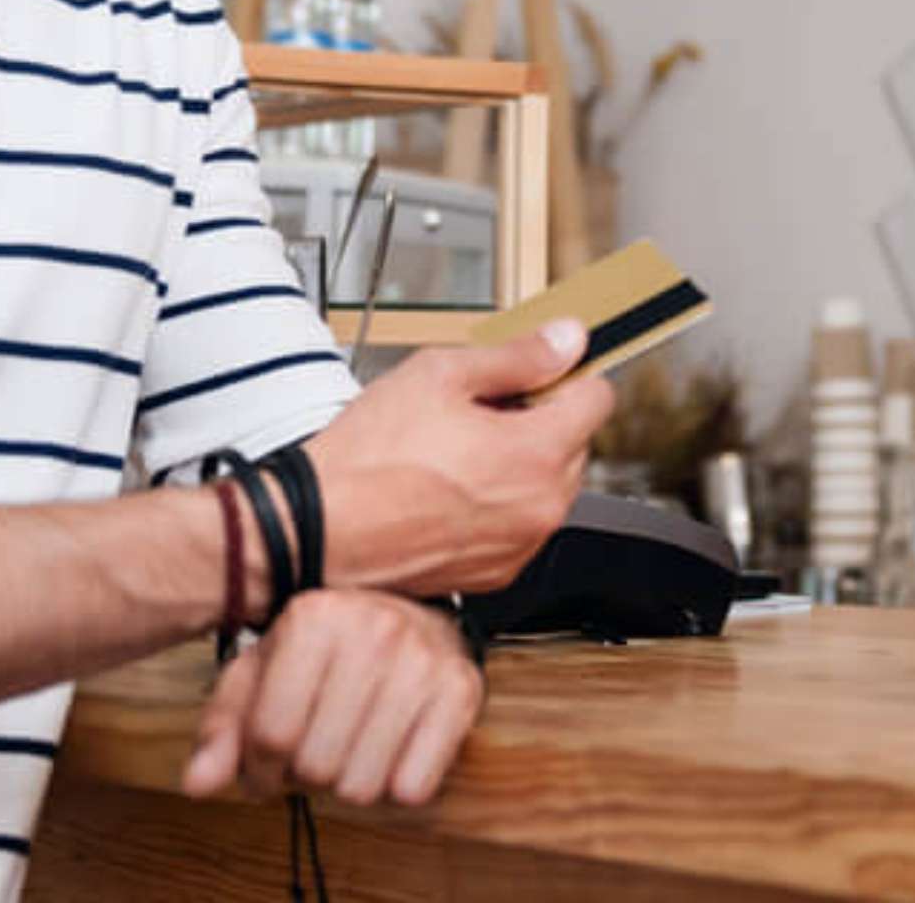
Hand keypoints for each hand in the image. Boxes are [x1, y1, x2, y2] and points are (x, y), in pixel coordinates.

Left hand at [182, 591, 482, 805]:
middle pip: (316, 766)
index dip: (260, 765)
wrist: (410, 614)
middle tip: (317, 744)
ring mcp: (423, 658)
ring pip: (362, 786)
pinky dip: (397, 783)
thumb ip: (223, 727)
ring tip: (352, 743)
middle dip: (307, 772)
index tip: (270, 756)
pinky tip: (393, 747)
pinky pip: (414, 786)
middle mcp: (374, 628)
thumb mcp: (263, 672)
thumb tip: (198, 784)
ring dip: (349, 781)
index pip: (270, 734)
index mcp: (315, 616)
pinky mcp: (461, 689)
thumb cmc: (324, 652)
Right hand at [308, 320, 613, 597]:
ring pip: (549, 484)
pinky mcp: (494, 574)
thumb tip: (567, 339)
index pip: (597, 398)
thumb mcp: (442, 375)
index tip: (539, 372)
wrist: (316, 530)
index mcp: (538, 454)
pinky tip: (451, 486)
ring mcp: (520, 547)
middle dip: (540, 418)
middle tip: (480, 408)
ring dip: (521, 461)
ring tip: (458, 449)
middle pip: (575, 442)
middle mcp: (541, 508)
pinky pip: (520, 523)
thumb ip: (518, 356)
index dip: (565, 374)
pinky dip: (500, 502)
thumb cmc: (368, 458)